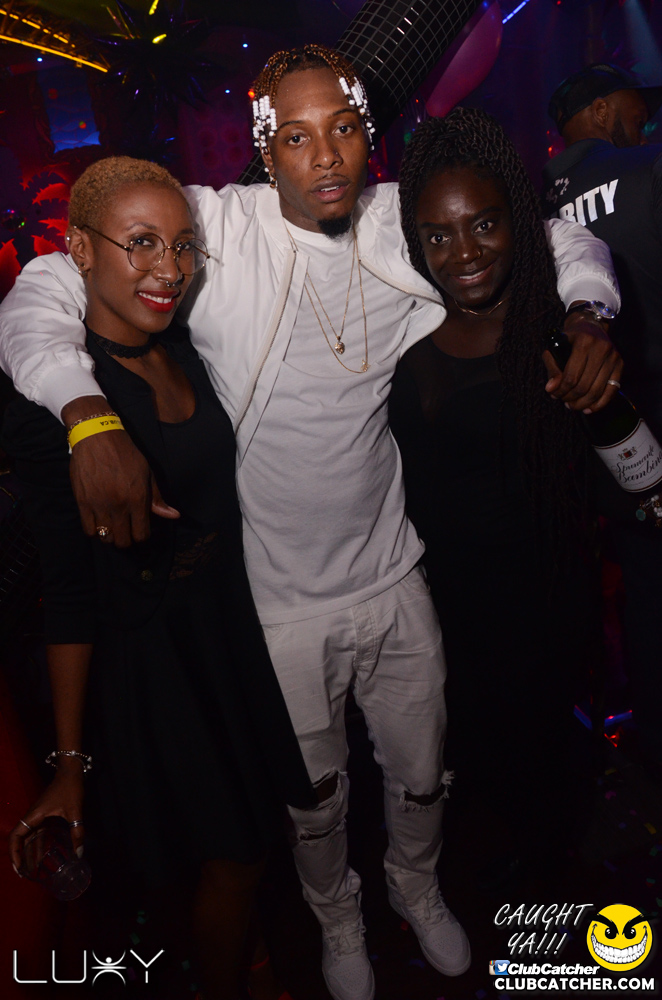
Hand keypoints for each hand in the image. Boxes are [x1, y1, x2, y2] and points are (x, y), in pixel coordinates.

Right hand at [9, 763, 84, 872]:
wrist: (71, 771)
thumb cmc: (70, 788)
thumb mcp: (74, 811)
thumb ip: (77, 832)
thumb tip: (79, 854)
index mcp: (34, 815)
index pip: (16, 836)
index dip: (14, 852)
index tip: (19, 866)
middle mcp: (32, 817)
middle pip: (20, 839)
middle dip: (19, 856)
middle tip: (23, 874)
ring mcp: (37, 816)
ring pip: (29, 837)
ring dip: (29, 852)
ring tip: (32, 870)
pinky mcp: (44, 815)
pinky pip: (37, 833)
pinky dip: (38, 844)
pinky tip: (43, 855)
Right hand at [63, 396, 178, 545]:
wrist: (97, 437)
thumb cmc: (126, 454)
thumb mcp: (147, 473)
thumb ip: (157, 498)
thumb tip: (174, 516)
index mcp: (137, 499)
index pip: (142, 535)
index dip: (142, 536)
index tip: (140, 529)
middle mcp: (119, 505)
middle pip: (123, 542)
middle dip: (127, 540)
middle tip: (126, 530)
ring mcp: (99, 505)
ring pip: (106, 538)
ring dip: (111, 536)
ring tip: (113, 526)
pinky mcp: (82, 502)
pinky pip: (88, 530)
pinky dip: (95, 531)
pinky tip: (99, 521)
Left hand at [543, 311, 622, 412]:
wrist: (592, 325)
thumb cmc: (570, 338)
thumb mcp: (555, 346)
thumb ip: (551, 366)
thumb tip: (551, 388)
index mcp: (584, 342)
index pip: (571, 375)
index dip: (561, 390)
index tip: (553, 394)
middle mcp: (601, 348)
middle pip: (584, 386)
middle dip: (570, 398)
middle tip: (562, 401)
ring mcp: (613, 357)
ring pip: (597, 391)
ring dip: (582, 403)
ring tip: (572, 406)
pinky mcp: (620, 364)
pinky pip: (612, 390)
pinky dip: (600, 404)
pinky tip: (588, 409)